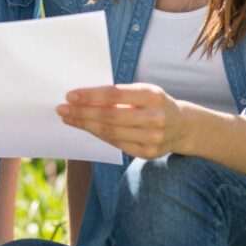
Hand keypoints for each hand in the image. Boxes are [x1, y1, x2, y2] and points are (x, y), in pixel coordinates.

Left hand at [57, 83, 188, 158]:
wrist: (183, 126)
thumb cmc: (155, 104)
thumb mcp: (144, 91)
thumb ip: (120, 95)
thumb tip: (84, 97)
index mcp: (152, 95)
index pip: (115, 94)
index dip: (90, 96)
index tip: (70, 95)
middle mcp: (154, 117)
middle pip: (109, 116)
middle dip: (82, 113)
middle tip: (62, 109)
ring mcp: (152, 138)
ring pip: (110, 132)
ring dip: (86, 125)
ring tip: (69, 119)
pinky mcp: (148, 153)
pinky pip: (116, 144)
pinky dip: (99, 136)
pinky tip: (86, 129)